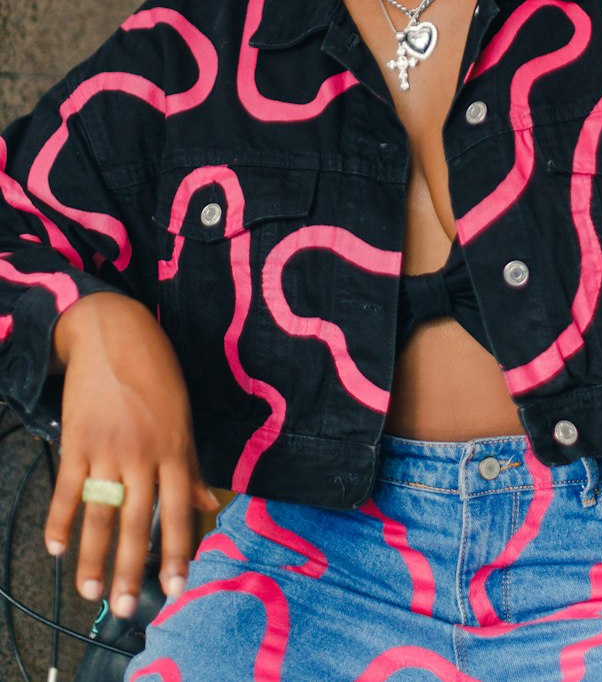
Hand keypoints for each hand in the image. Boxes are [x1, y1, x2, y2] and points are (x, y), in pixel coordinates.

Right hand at [44, 292, 218, 617]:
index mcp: (174, 447)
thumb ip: (190, 462)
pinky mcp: (77, 441)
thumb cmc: (156, 372)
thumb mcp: (182, 413)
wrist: (114, 332)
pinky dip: (60, 521)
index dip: (177, 550)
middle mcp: (142, 453)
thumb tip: (205, 502)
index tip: (175, 586)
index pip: (177, 510)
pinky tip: (57, 549)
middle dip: (130, 569)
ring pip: (100, 514)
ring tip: (89, 593)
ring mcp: (107, 448)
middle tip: (123, 608)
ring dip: (92, 558)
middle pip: (136, 521)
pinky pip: (68, 489)